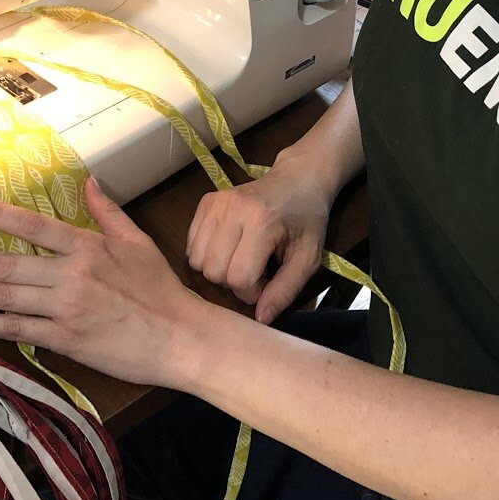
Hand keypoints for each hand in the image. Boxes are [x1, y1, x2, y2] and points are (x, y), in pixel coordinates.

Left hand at [0, 178, 214, 388]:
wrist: (179, 338)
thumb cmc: (161, 289)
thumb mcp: (138, 242)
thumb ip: (108, 213)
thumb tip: (89, 182)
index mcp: (88, 247)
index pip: (33, 226)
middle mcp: (72, 275)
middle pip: (8, 267)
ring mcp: (67, 309)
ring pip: (8, 299)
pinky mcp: (67, 340)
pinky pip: (21, 329)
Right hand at [187, 153, 333, 323]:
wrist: (298, 179)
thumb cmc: (307, 220)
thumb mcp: (307, 258)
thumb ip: (285, 290)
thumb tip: (260, 320)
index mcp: (262, 222)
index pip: (239, 278)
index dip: (253, 291)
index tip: (269, 280)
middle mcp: (233, 209)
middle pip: (213, 272)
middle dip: (234, 282)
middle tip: (256, 270)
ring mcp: (216, 203)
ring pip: (197, 261)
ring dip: (218, 269)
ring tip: (242, 258)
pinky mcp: (205, 201)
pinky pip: (191, 245)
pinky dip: (207, 254)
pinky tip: (229, 247)